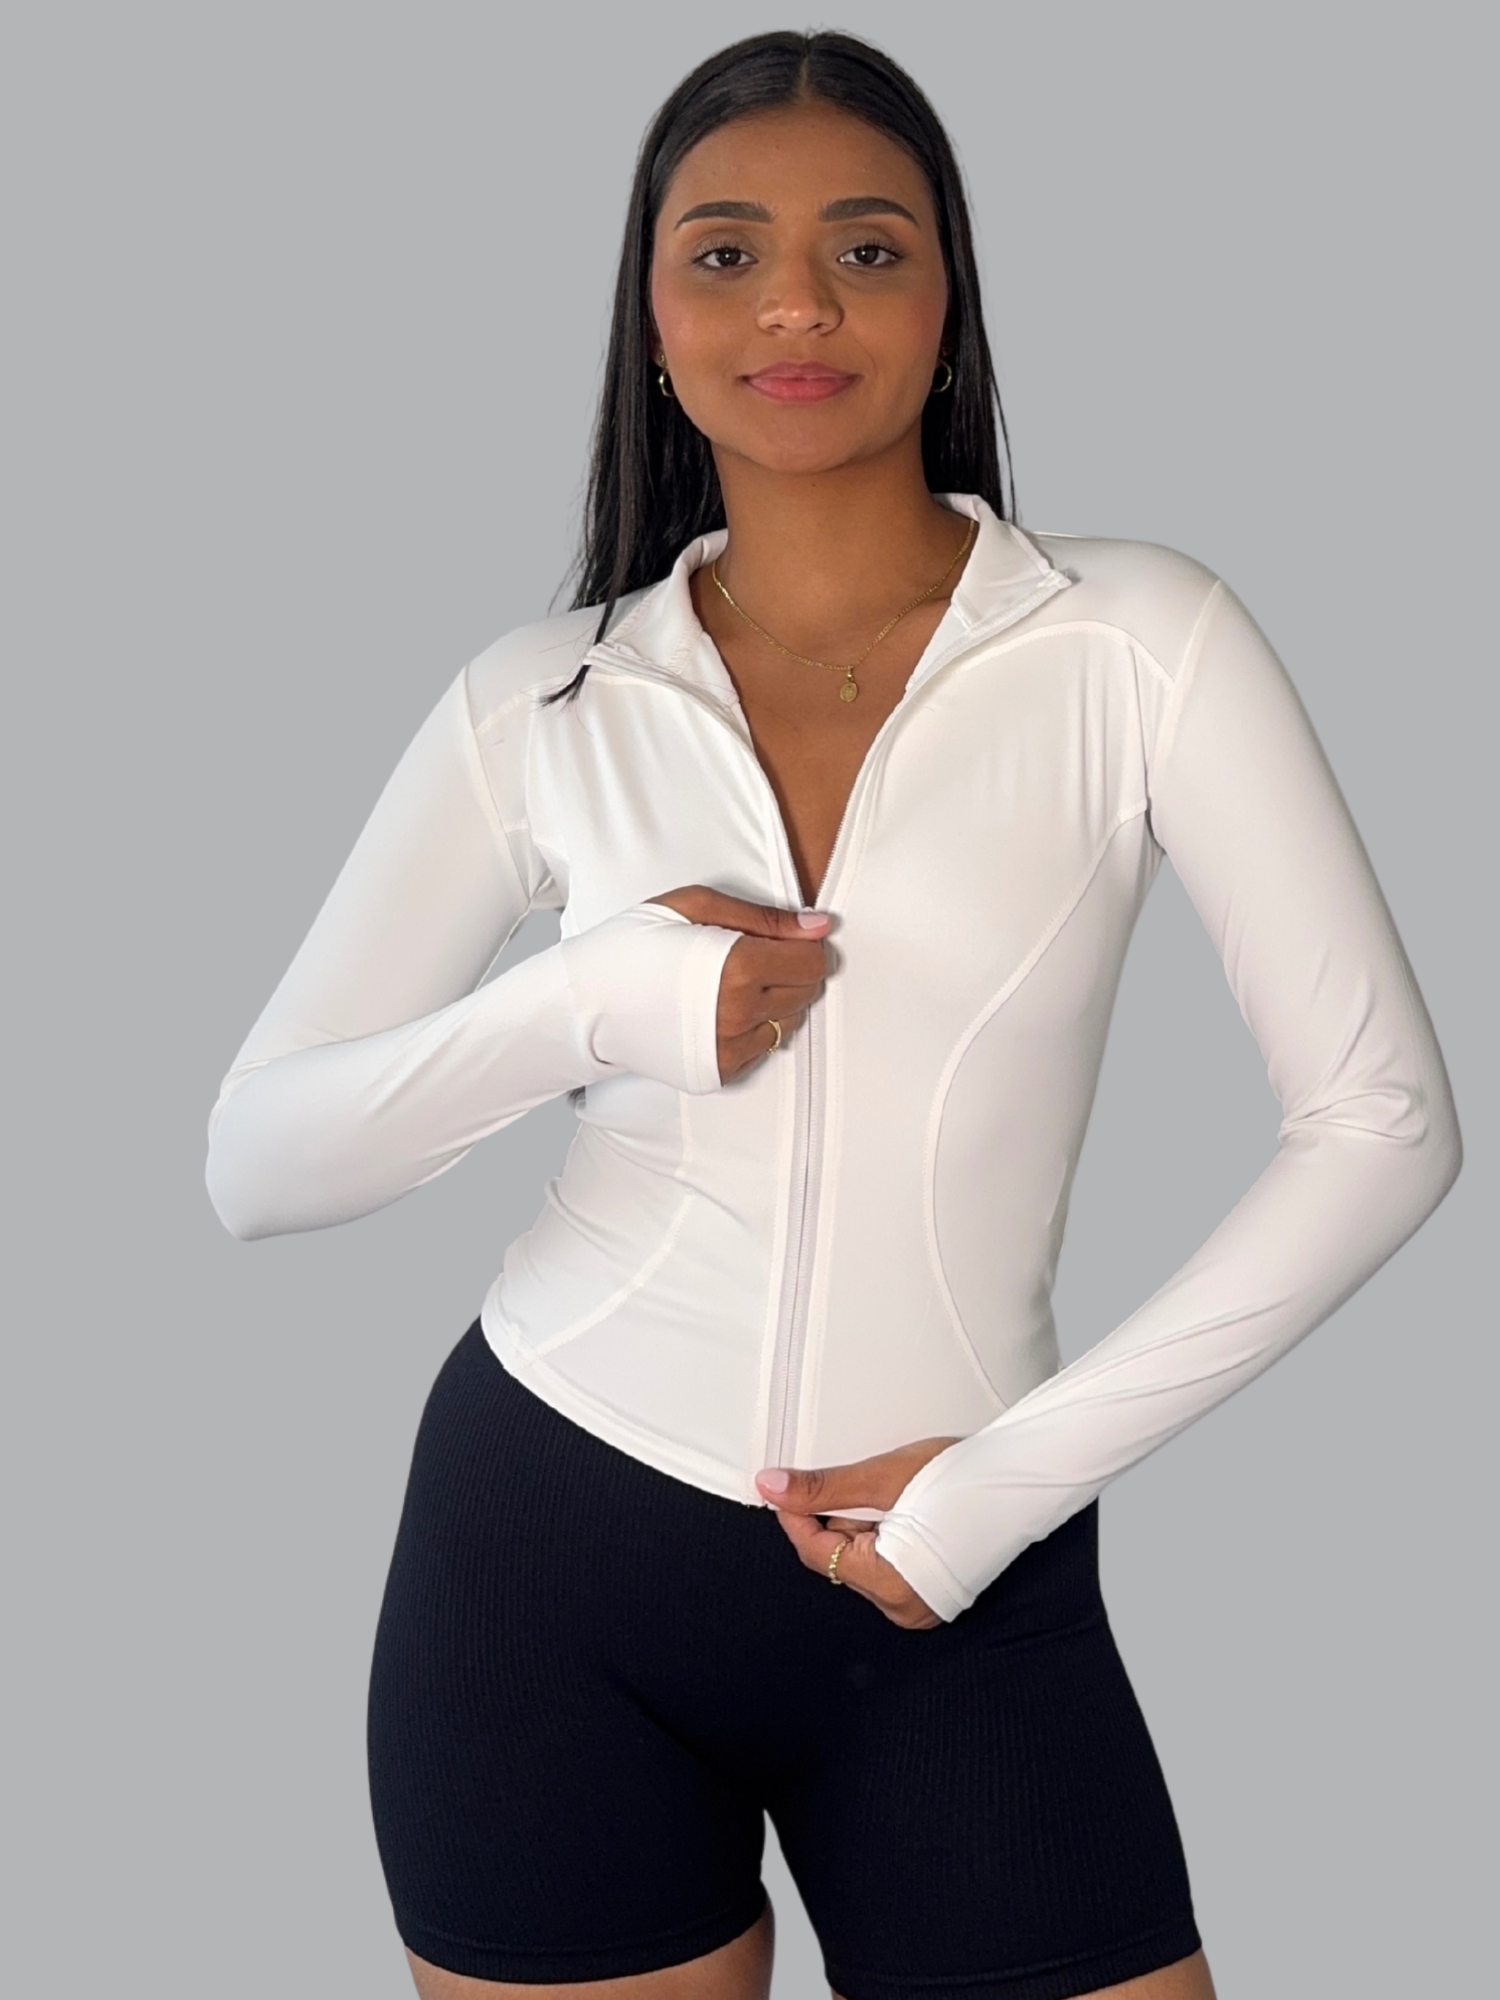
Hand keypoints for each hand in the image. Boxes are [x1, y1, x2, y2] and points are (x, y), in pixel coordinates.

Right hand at [646, 886, 831, 1082]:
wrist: (581, 1005)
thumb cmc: (630, 946)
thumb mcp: (692, 905)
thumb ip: (763, 917)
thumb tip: (818, 926)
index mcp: (738, 967)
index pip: (813, 962)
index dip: (801, 946)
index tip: (779, 940)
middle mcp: (739, 1014)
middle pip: (807, 994)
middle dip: (790, 972)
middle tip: (752, 959)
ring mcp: (729, 1050)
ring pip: (787, 1024)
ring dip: (772, 1004)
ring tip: (728, 986)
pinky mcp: (718, 1073)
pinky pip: (760, 1050)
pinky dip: (748, 1031)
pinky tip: (715, 1012)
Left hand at [754, 1436, 963, 1629]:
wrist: (1020, 1478)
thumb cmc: (966, 1477)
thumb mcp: (882, 1477)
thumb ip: (822, 1488)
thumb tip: (774, 1488)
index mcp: (891, 1584)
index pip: (816, 1553)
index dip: (797, 1514)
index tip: (787, 1485)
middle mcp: (904, 1607)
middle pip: (839, 1558)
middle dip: (841, 1517)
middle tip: (866, 1485)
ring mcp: (918, 1605)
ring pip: (861, 1559)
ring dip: (864, 1525)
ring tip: (897, 1498)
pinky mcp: (929, 1594)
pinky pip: (886, 1566)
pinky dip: (885, 1536)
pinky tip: (908, 1514)